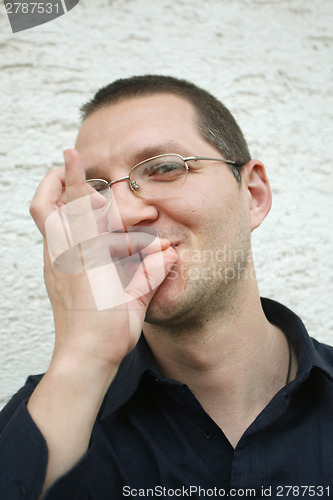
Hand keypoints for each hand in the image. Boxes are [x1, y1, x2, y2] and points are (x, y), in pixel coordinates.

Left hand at [30, 148, 176, 367]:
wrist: (84, 358)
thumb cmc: (108, 331)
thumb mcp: (136, 298)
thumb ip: (153, 273)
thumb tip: (170, 254)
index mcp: (86, 257)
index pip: (79, 208)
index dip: (77, 178)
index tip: (73, 153)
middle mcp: (65, 256)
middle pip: (49, 208)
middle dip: (57, 183)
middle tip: (69, 169)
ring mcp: (56, 264)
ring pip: (48, 221)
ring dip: (59, 200)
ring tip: (77, 193)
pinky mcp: (54, 275)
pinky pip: (52, 239)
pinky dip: (63, 224)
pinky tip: (83, 228)